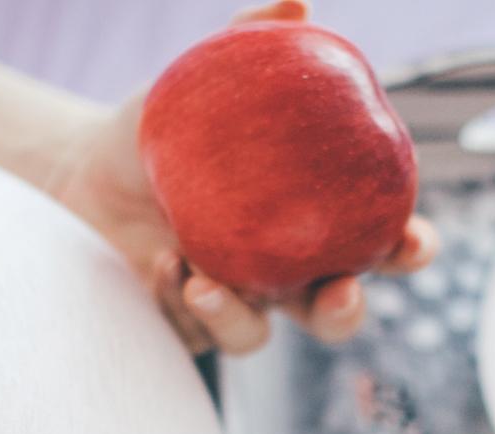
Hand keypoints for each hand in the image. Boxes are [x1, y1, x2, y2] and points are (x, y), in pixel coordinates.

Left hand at [44, 0, 438, 354]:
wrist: (82, 169)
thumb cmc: (163, 125)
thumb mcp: (203, 78)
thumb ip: (251, 39)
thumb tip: (298, 3)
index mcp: (314, 220)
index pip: (378, 239)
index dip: (409, 248)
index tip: (411, 240)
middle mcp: (283, 271)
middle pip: (335, 312)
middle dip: (347, 312)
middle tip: (338, 294)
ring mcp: (235, 303)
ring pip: (260, 339)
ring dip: (239, 316)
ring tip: (203, 279)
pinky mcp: (183, 324)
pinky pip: (193, 328)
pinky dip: (184, 301)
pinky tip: (162, 265)